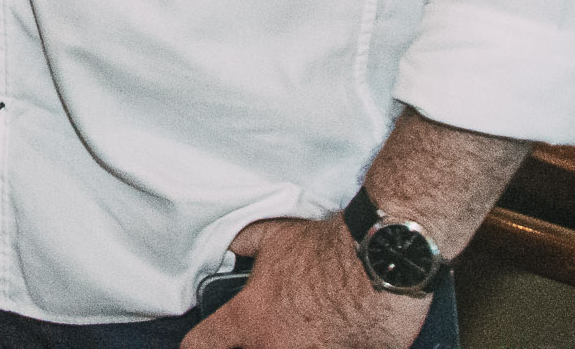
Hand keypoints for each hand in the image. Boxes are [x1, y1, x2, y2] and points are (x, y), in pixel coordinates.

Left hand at [181, 217, 431, 348]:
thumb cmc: (325, 251)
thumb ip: (245, 245)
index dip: (196, 344)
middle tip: (274, 325)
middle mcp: (277, 348)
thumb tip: (228, 246)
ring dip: (300, 341)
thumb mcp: (273, 237)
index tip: (197, 345)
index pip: (203, 343)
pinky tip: (338, 333)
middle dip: (253, 342)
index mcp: (250, 320)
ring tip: (310, 326)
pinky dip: (332, 344)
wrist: (378, 262)